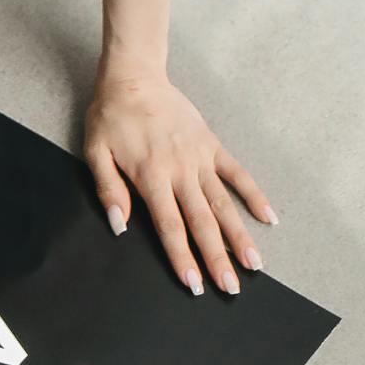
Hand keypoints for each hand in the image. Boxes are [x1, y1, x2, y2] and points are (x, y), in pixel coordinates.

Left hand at [83, 62, 276, 296]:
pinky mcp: (210, 144)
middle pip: (202, 222)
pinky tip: (269, 216)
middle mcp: (179, 170)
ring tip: (255, 264)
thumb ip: (108, 189)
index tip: (195, 285)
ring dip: (239, 235)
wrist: (135, 76)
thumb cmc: (112, 115)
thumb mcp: (95, 151)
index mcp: (150, 175)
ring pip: (223, 203)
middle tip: (231, 288)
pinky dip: (253, 194)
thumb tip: (120, 225)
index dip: (183, 258)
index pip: (169, 226)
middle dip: (217, 258)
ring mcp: (199, 157)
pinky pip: (236, 172)